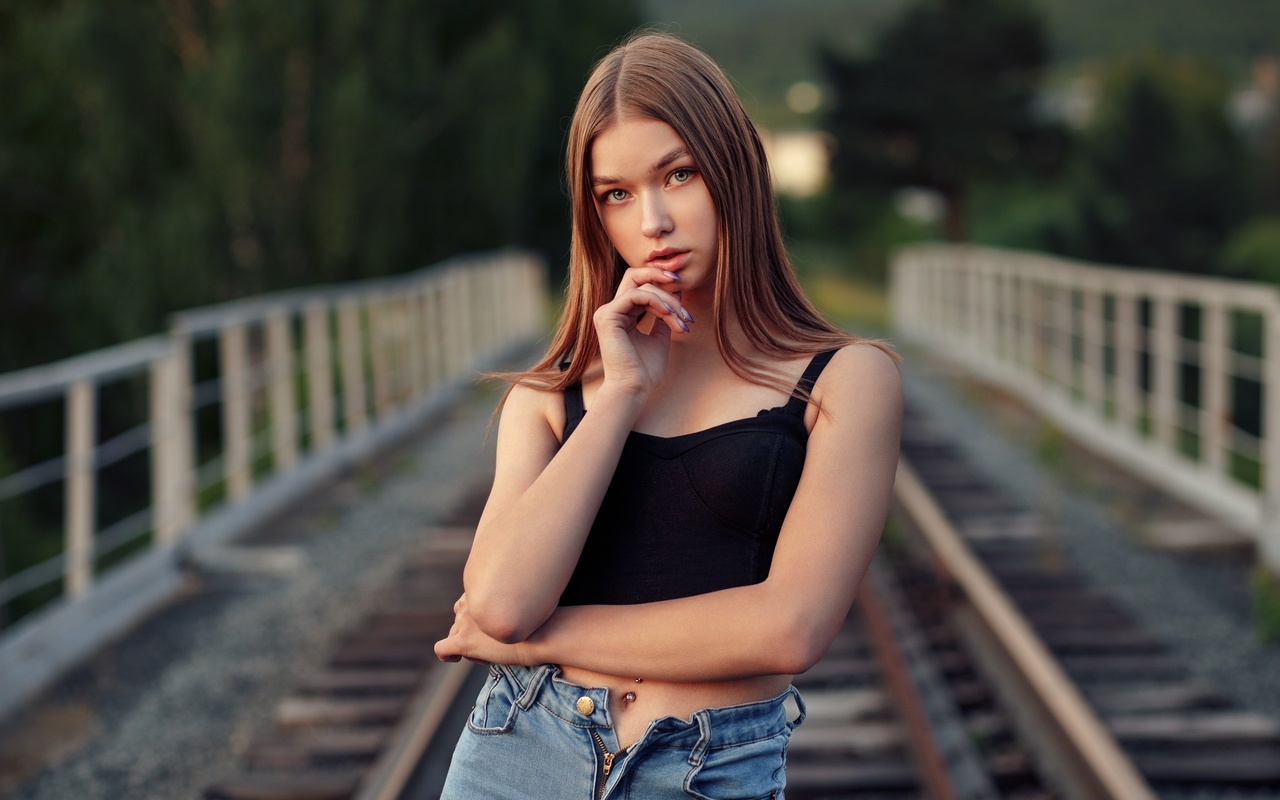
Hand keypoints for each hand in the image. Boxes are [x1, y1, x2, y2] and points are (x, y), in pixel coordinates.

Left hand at [435, 593, 528, 664]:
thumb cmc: (537, 621)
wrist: (543, 635)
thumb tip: (498, 615)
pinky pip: (442, 649)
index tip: (493, 630)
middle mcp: (470, 603)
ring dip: (467, 645)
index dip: (477, 620)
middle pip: (459, 621)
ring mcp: (465, 622)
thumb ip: (501, 606)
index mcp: (480, 590)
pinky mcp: (464, 642)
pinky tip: (455, 659)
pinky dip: (446, 655)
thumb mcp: (518, 604)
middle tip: (493, 644)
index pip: (466, 605)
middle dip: (471, 632)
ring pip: (454, 635)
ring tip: (488, 654)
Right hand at [592, 267, 692, 396]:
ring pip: (641, 286)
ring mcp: (607, 312)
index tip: (684, 298)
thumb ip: (664, 316)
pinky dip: (656, 301)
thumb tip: (677, 294)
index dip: (663, 288)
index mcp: (622, 315)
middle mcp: (612, 311)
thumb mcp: (660, 338)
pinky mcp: (607, 316)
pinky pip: (635, 295)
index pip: (641, 287)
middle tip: (681, 284)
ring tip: (681, 319)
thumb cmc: (645, 370)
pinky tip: (669, 314)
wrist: (634, 389)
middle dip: (660, 277)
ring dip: (667, 300)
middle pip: (636, 276)